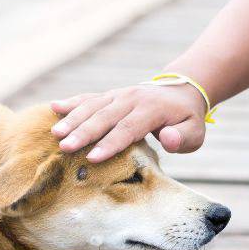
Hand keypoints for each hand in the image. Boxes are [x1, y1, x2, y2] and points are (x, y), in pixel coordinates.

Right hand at [50, 83, 207, 162]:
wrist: (181, 92)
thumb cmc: (186, 120)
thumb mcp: (195, 132)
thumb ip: (183, 137)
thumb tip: (168, 138)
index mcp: (152, 109)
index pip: (128, 128)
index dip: (110, 143)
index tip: (93, 157)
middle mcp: (132, 98)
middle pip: (104, 116)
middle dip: (84, 132)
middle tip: (65, 147)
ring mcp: (118, 94)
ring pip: (93, 106)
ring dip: (73, 119)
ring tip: (55, 133)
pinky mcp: (109, 95)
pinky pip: (89, 97)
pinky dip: (71, 102)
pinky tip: (53, 107)